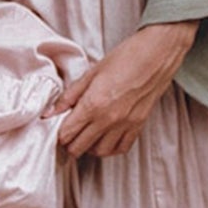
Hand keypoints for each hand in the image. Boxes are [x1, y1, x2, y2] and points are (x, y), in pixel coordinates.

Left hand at [52, 21, 196, 157]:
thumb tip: (51, 111)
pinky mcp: (138, 126)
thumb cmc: (125, 58)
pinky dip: (111, 147)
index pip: (67, 133)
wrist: (156, 55)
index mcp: (93, 104)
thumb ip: (69, 95)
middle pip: (79, 147)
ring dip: (90, 147)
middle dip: (70, 142)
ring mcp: (124, 125)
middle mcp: (108, 119)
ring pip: (99, 152)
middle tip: (70, 132)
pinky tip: (106, 137)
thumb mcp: (91, 73)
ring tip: (88, 135)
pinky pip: (121, 148)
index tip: (59, 126)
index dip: (59, 133)